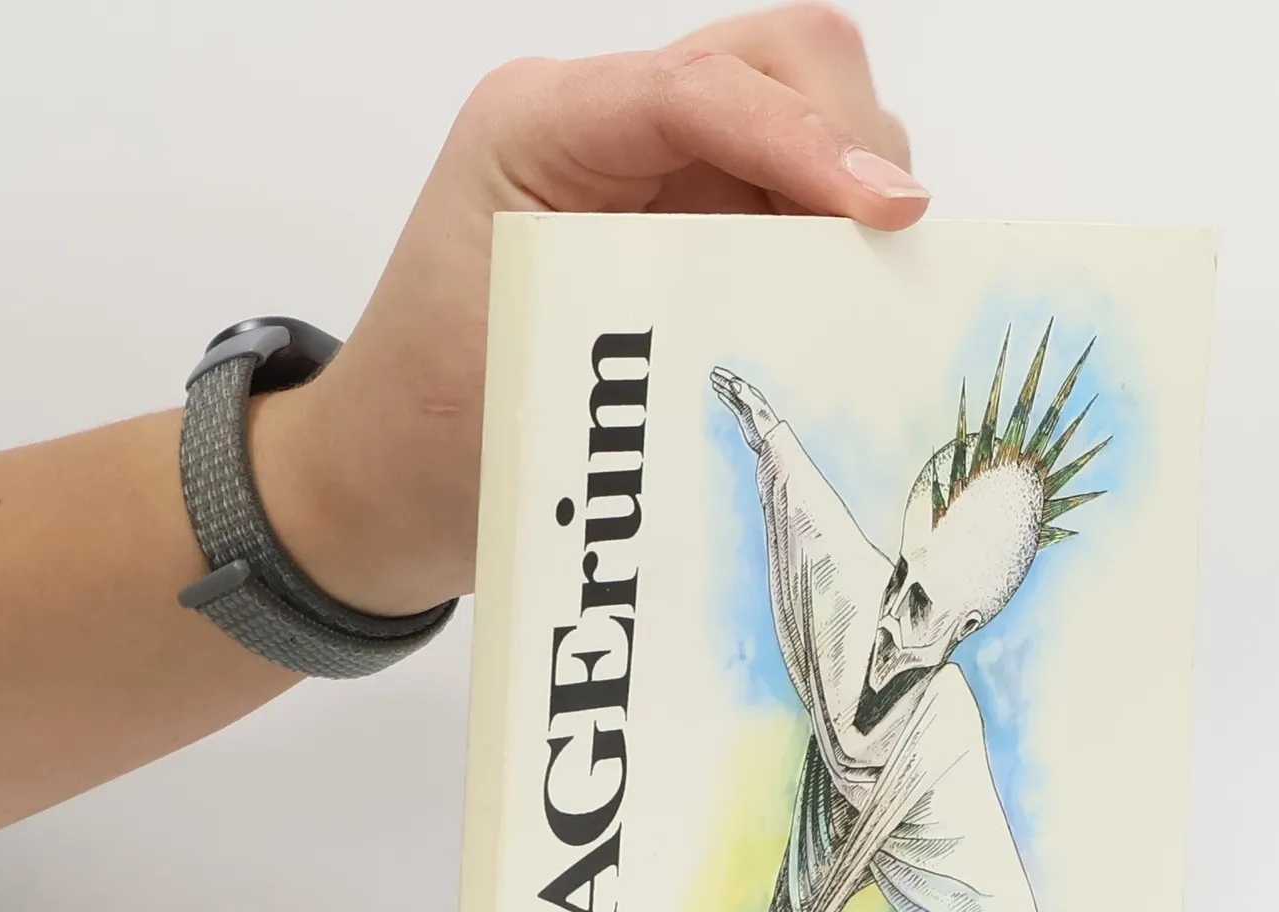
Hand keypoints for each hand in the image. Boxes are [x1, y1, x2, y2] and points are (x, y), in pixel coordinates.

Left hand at [254, 6, 923, 614]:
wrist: (389, 483)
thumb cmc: (434, 433)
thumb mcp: (539, 372)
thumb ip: (665, 320)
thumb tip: (822, 307)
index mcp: (539, 128)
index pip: (700, 89)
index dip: (807, 140)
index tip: (889, 214)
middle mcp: (605, 125)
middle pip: (777, 61)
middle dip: (850, 142)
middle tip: (886, 258)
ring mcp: (653, 169)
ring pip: (803, 115)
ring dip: (850, 194)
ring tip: (866, 293)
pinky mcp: (689, 220)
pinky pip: (792, 196)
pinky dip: (837, 239)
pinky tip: (846, 308)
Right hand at [711, 367, 781, 447]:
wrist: (768, 440)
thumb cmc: (765, 424)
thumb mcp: (755, 407)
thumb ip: (744, 394)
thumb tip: (733, 382)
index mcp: (752, 394)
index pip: (736, 382)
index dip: (726, 376)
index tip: (715, 371)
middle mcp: (748, 398)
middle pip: (733, 387)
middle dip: (722, 380)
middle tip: (712, 374)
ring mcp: (745, 407)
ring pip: (731, 394)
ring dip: (723, 388)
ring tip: (714, 382)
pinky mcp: (743, 416)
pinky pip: (732, 404)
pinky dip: (726, 398)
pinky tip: (720, 395)